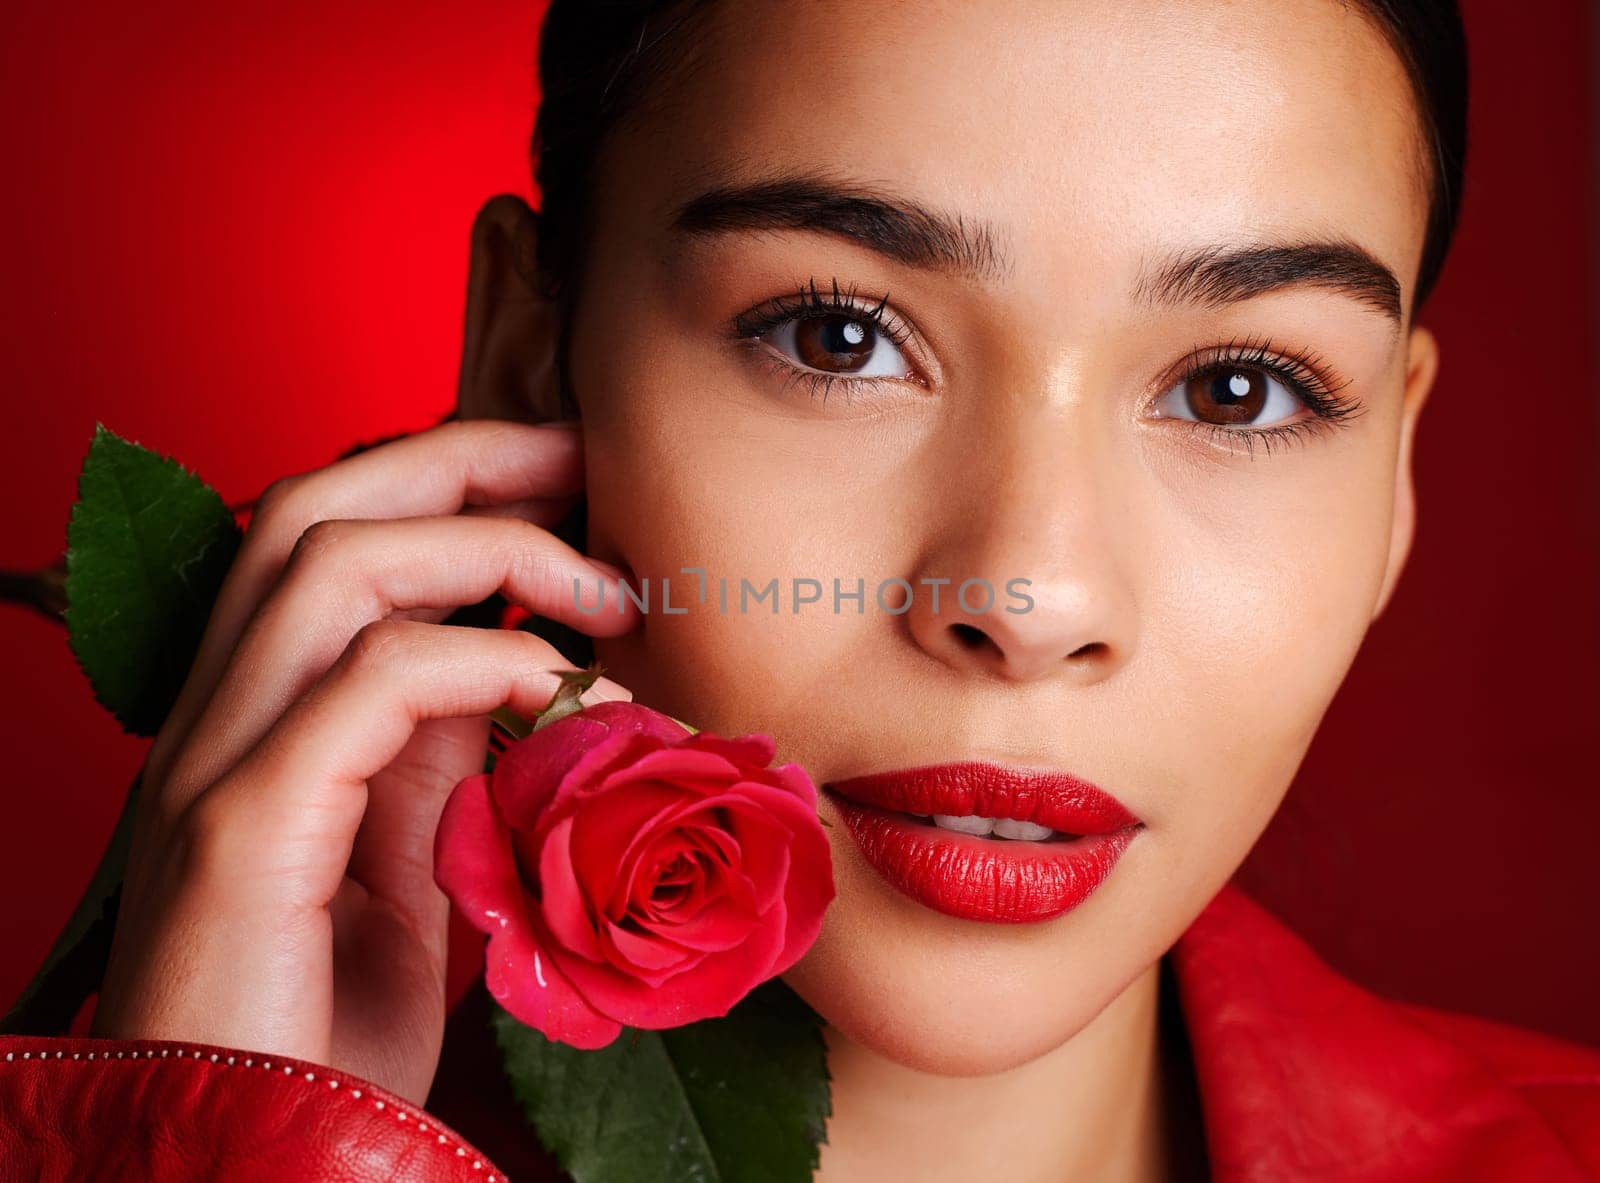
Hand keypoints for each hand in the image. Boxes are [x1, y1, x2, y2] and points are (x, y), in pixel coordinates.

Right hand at [92, 419, 640, 1103]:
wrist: (257, 1155)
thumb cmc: (333, 1021)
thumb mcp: (407, 858)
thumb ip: (436, 752)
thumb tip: (519, 658)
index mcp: (257, 714)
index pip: (329, 532)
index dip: (449, 474)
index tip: (571, 466)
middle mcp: (220, 717)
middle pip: (318, 506)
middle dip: (464, 456)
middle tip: (589, 458)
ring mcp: (217, 767)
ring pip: (328, 560)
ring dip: (493, 548)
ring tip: (610, 592)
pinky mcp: (245, 831)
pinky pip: (369, 683)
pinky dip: (487, 659)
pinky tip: (573, 693)